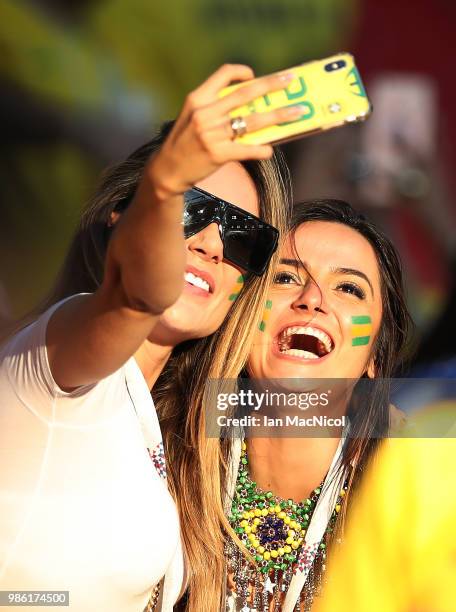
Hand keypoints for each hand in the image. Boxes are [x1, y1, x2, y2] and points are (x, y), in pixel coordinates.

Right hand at [146, 63, 301, 197]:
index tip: (256, 76)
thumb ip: (215, 109)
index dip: (242, 72)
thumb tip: (250, 107)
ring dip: (279, 116)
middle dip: (272, 85)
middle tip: (291, 82)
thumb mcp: (192, 118)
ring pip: (252, 121)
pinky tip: (269, 150)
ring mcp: (211, 134)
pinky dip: (262, 150)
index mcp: (198, 99)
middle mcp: (205, 113)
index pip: (223, 75)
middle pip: (246, 93)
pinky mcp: (217, 154)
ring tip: (298, 113)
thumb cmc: (184, 144)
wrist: (167, 170)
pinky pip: (247, 149)